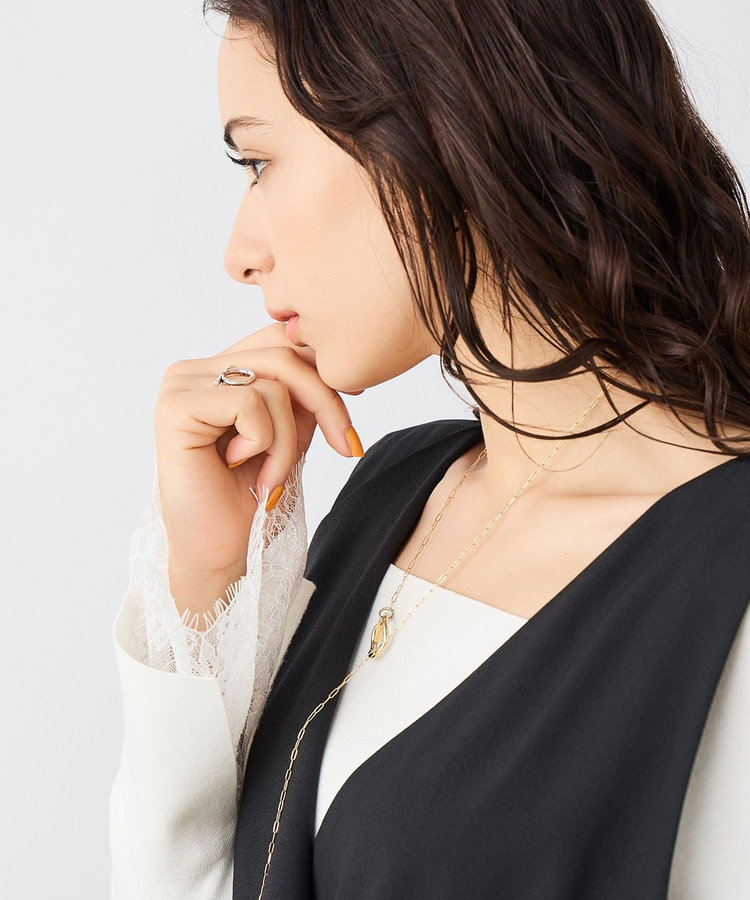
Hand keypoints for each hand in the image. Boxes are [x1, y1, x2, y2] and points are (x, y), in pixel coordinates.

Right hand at [154, 322, 363, 592]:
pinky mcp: (175, 407)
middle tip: (345, 446)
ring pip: (272, 384)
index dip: (322, 370)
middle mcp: (194, 369)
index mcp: (218, 369)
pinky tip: (240, 467)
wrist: (221, 550)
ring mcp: (181, 385)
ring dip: (289, 440)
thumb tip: (335, 363)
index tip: (354, 402)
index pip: (280, 341)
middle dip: (325, 403)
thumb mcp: (290, 431)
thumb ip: (303, 393)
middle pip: (282, 355)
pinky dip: (264, 442)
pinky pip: (249, 403)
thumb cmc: (252, 494)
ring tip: (271, 475)